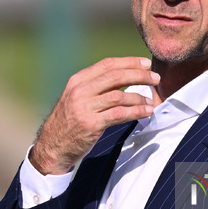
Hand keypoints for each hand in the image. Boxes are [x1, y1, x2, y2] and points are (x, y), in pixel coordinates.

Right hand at [30, 57, 160, 174]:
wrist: (52, 146)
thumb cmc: (69, 122)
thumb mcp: (76, 98)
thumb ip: (96, 87)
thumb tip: (124, 77)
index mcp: (77, 80)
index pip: (107, 65)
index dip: (129, 62)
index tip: (146, 63)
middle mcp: (80, 91)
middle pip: (116, 77)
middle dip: (139, 75)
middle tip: (155, 78)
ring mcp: (85, 108)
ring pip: (119, 96)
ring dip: (139, 97)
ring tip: (151, 101)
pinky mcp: (91, 125)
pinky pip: (119, 114)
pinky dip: (136, 112)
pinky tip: (146, 112)